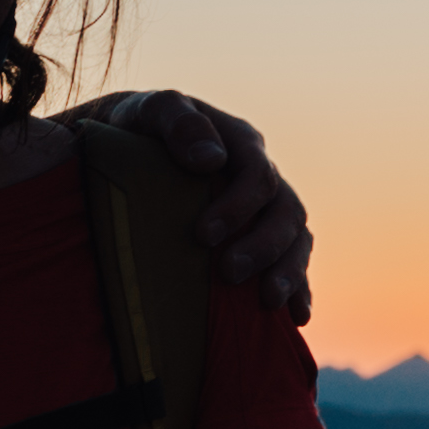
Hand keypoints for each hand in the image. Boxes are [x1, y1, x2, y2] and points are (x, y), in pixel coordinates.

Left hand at [79, 89, 311, 323]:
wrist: (129, 146)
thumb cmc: (138, 128)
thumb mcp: (152, 112)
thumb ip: (179, 123)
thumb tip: (211, 160)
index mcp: (241, 144)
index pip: (257, 174)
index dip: (238, 207)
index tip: (203, 235)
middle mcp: (261, 176)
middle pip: (285, 211)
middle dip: (262, 246)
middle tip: (229, 273)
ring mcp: (265, 209)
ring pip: (297, 238)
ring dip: (290, 271)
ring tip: (268, 301)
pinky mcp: (260, 237)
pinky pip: (292, 261)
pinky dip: (299, 288)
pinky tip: (296, 316)